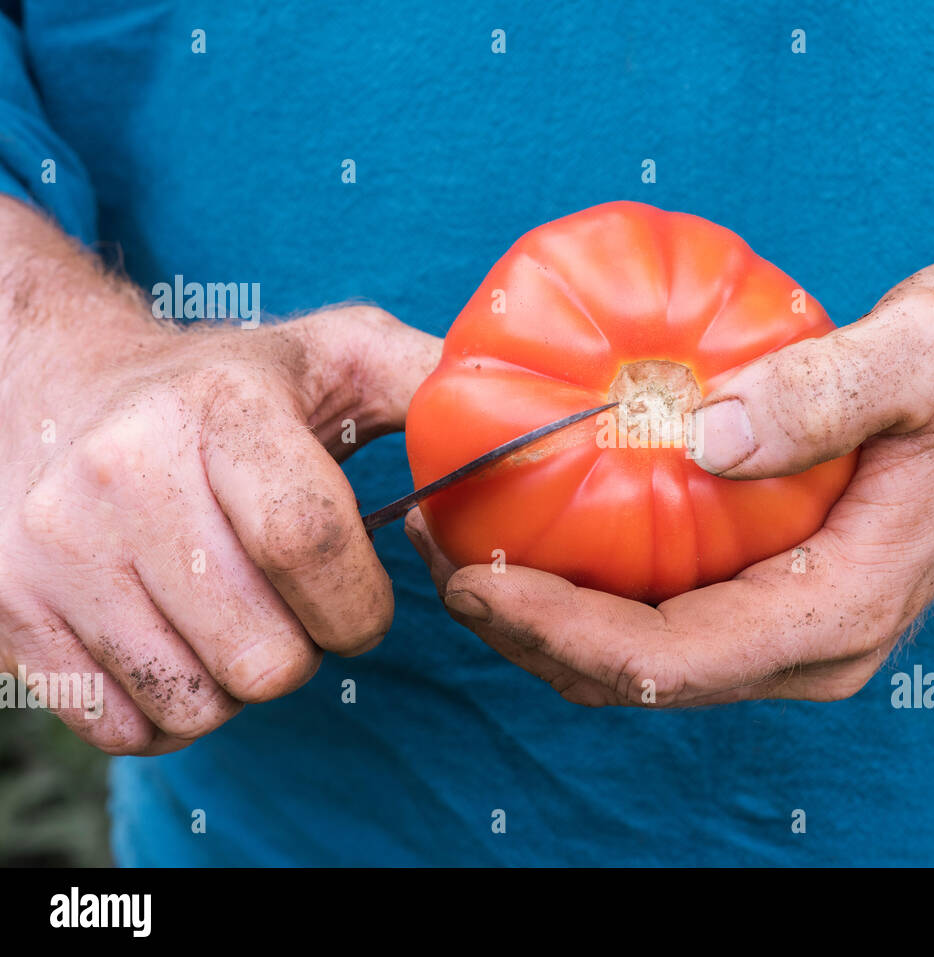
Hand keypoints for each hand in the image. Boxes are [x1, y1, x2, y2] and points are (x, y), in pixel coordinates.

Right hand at [0, 203, 441, 750]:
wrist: (55, 392)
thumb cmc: (224, 386)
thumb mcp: (331, 354)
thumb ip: (428, 381)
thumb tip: (535, 423)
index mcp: (217, 409)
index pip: (308, 543)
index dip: (359, 605)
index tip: (365, 608)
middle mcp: (120, 472)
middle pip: (263, 652)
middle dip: (306, 652)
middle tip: (292, 607)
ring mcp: (53, 548)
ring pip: (197, 702)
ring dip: (240, 683)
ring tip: (231, 616)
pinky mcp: (11, 609)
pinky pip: (121, 727)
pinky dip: (169, 710)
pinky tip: (176, 642)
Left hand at [407, 176, 933, 707]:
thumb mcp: (922, 355)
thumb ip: (820, 395)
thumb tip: (700, 436)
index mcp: (844, 608)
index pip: (672, 662)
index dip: (558, 631)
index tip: (470, 576)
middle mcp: (814, 643)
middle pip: (640, 679)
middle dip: (526, 631)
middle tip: (437, 549)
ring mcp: (796, 626)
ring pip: (644, 659)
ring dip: (546, 614)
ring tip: (462, 541)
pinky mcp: (781, 592)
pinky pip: (668, 615)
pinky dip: (591, 587)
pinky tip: (541, 526)